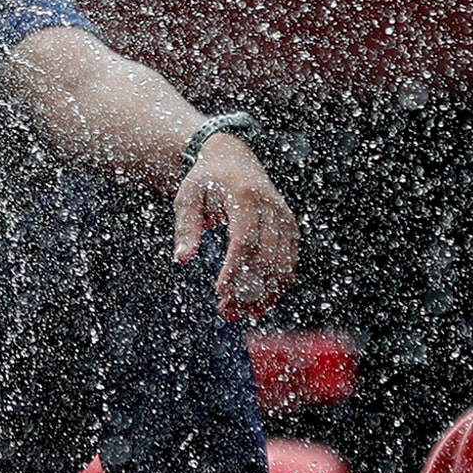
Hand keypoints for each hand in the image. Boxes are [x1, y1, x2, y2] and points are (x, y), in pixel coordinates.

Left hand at [172, 133, 298, 320]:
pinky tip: (260, 304)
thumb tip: (183, 259)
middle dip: (247, 289)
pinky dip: (277, 286)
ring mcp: (284, 218)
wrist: (233, 158)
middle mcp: (271, 207)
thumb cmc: (205, 180)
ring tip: (241, 313)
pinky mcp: (290, 228)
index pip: (244, 241)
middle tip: (227, 312)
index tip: (220, 293)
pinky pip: (289, 263)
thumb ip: (186, 228)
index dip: (235, 270)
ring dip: (263, 294)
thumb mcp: (187, 197)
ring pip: (282, 265)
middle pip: (265, 258)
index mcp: (245, 196)